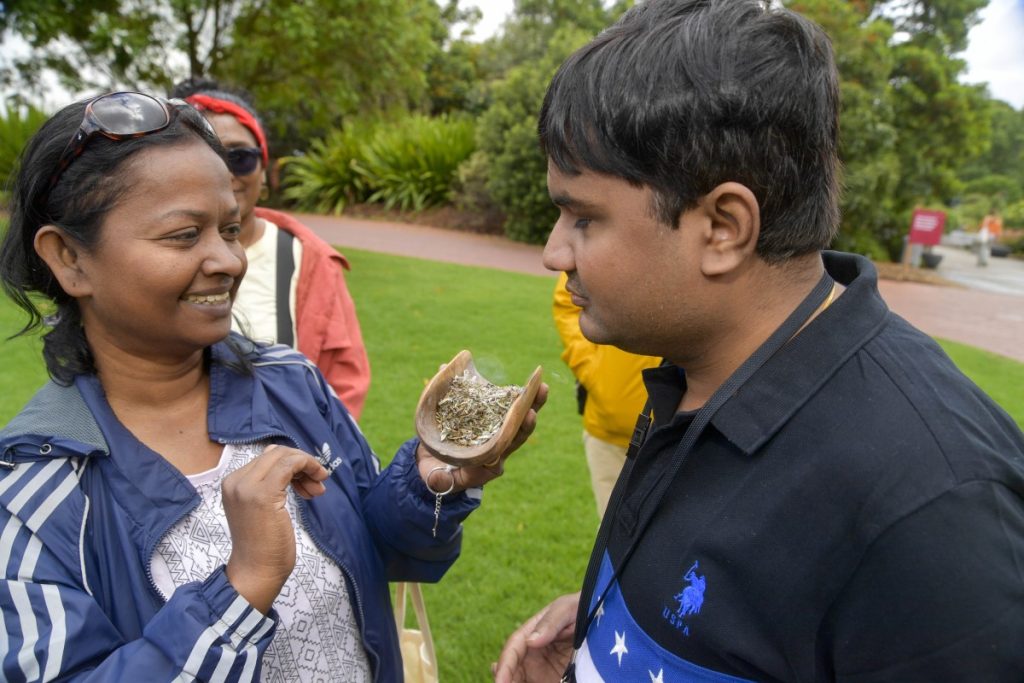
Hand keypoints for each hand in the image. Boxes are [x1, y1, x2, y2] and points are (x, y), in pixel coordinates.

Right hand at [222, 445, 327, 612]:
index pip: (268, 456)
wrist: (255, 573)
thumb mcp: (263, 508)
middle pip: (277, 452)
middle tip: (318, 484)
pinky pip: (291, 465)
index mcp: (233, 482)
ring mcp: (247, 486)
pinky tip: (315, 489)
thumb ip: (269, 484)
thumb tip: (291, 462)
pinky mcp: (263, 494)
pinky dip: (308, 468)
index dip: (294, 464)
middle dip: (303, 463)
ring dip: (308, 467)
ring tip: (317, 490)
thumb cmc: (263, 546)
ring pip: (285, 456)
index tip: (308, 482)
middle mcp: (236, 480)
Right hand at [417, 382, 548, 490]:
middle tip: (543, 388)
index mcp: (492, 456)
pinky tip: (459, 367)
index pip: (513, 440)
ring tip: (533, 376)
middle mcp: (493, 437)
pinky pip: (473, 396)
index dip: (523, 428)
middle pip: (517, 420)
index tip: (531, 414)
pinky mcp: (468, 412)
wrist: (427, 465)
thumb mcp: (442, 482)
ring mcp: (483, 423)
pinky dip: (466, 382)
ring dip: (517, 391)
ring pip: (503, 406)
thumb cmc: (439, 478)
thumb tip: (448, 480)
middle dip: (531, 404)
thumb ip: (445, 481)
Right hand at [492, 592, 578, 682]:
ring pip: (522, 681)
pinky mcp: (554, 680)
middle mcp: (533, 653)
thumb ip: (550, 623)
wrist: (604, 621)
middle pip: (513, 672)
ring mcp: (543, 669)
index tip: (500, 681)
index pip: (513, 651)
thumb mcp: (567, 609)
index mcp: (531, 634)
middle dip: (506, 682)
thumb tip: (530, 642)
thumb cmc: (582, 608)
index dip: (504, 667)